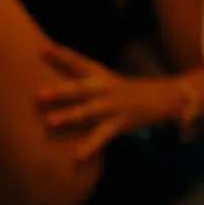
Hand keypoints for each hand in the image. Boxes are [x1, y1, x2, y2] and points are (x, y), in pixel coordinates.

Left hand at [38, 43, 192, 160]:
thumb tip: (54, 76)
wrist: (165, 96)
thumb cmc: (126, 91)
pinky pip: (102, 135)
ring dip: (69, 115)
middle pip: (79, 88)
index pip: (78, 62)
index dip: (60, 55)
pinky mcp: (121, 123)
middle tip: (38, 94)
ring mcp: (113, 105)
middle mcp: (105, 87)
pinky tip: (77, 156)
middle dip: (59, 91)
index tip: (41, 49)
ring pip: (88, 110)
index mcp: (101, 75)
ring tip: (50, 122)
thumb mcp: (106, 81)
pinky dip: (90, 145)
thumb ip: (84, 82)